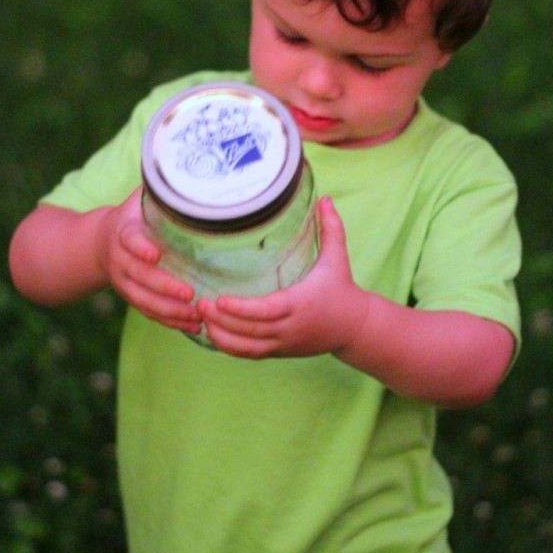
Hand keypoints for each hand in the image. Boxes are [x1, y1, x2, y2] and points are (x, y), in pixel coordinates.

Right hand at [98, 188, 201, 334]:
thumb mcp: (139, 197)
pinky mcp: (132, 297)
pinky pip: (149, 312)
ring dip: (169, 310)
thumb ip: (161, 186)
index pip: (129, 240)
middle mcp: (120, 259)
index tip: (155, 253)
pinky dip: (170, 321)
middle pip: (138, 276)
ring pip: (143, 300)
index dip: (140, 247)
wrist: (99, 243)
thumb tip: (187, 163)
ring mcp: (124, 281)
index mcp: (122, 231)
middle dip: (163, 286)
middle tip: (189, 293)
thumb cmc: (132, 215)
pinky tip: (194, 326)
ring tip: (196, 315)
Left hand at [198, 197, 369, 358]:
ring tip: (200, 317)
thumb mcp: (338, 257)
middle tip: (198, 303)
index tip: (219, 300)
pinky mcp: (279, 351)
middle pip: (250, 331)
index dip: (241, 309)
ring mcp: (283, 342)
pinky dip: (229, 346)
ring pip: (246, 347)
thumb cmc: (342, 288)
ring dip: (221, 335)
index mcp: (300, 303)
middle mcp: (290, 327)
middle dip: (221, 320)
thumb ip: (331, 227)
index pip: (266, 311)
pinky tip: (212, 332)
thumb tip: (325, 198)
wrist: (355, 327)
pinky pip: (250, 354)